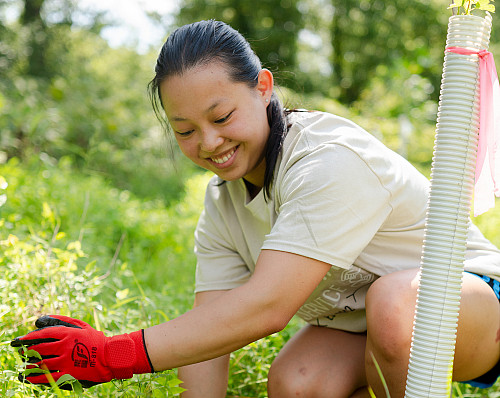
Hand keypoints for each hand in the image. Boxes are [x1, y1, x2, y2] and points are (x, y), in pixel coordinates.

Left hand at [11, 315, 152, 388]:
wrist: (110, 356)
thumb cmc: (97, 340)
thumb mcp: (83, 326)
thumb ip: (65, 320)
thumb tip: (47, 319)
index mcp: (68, 334)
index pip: (44, 334)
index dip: (30, 337)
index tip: (21, 339)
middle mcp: (65, 347)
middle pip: (40, 349)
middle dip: (27, 350)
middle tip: (21, 352)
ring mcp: (66, 361)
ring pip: (41, 363)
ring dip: (30, 364)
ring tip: (24, 365)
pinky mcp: (68, 374)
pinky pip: (48, 377)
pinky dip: (36, 378)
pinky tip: (30, 378)